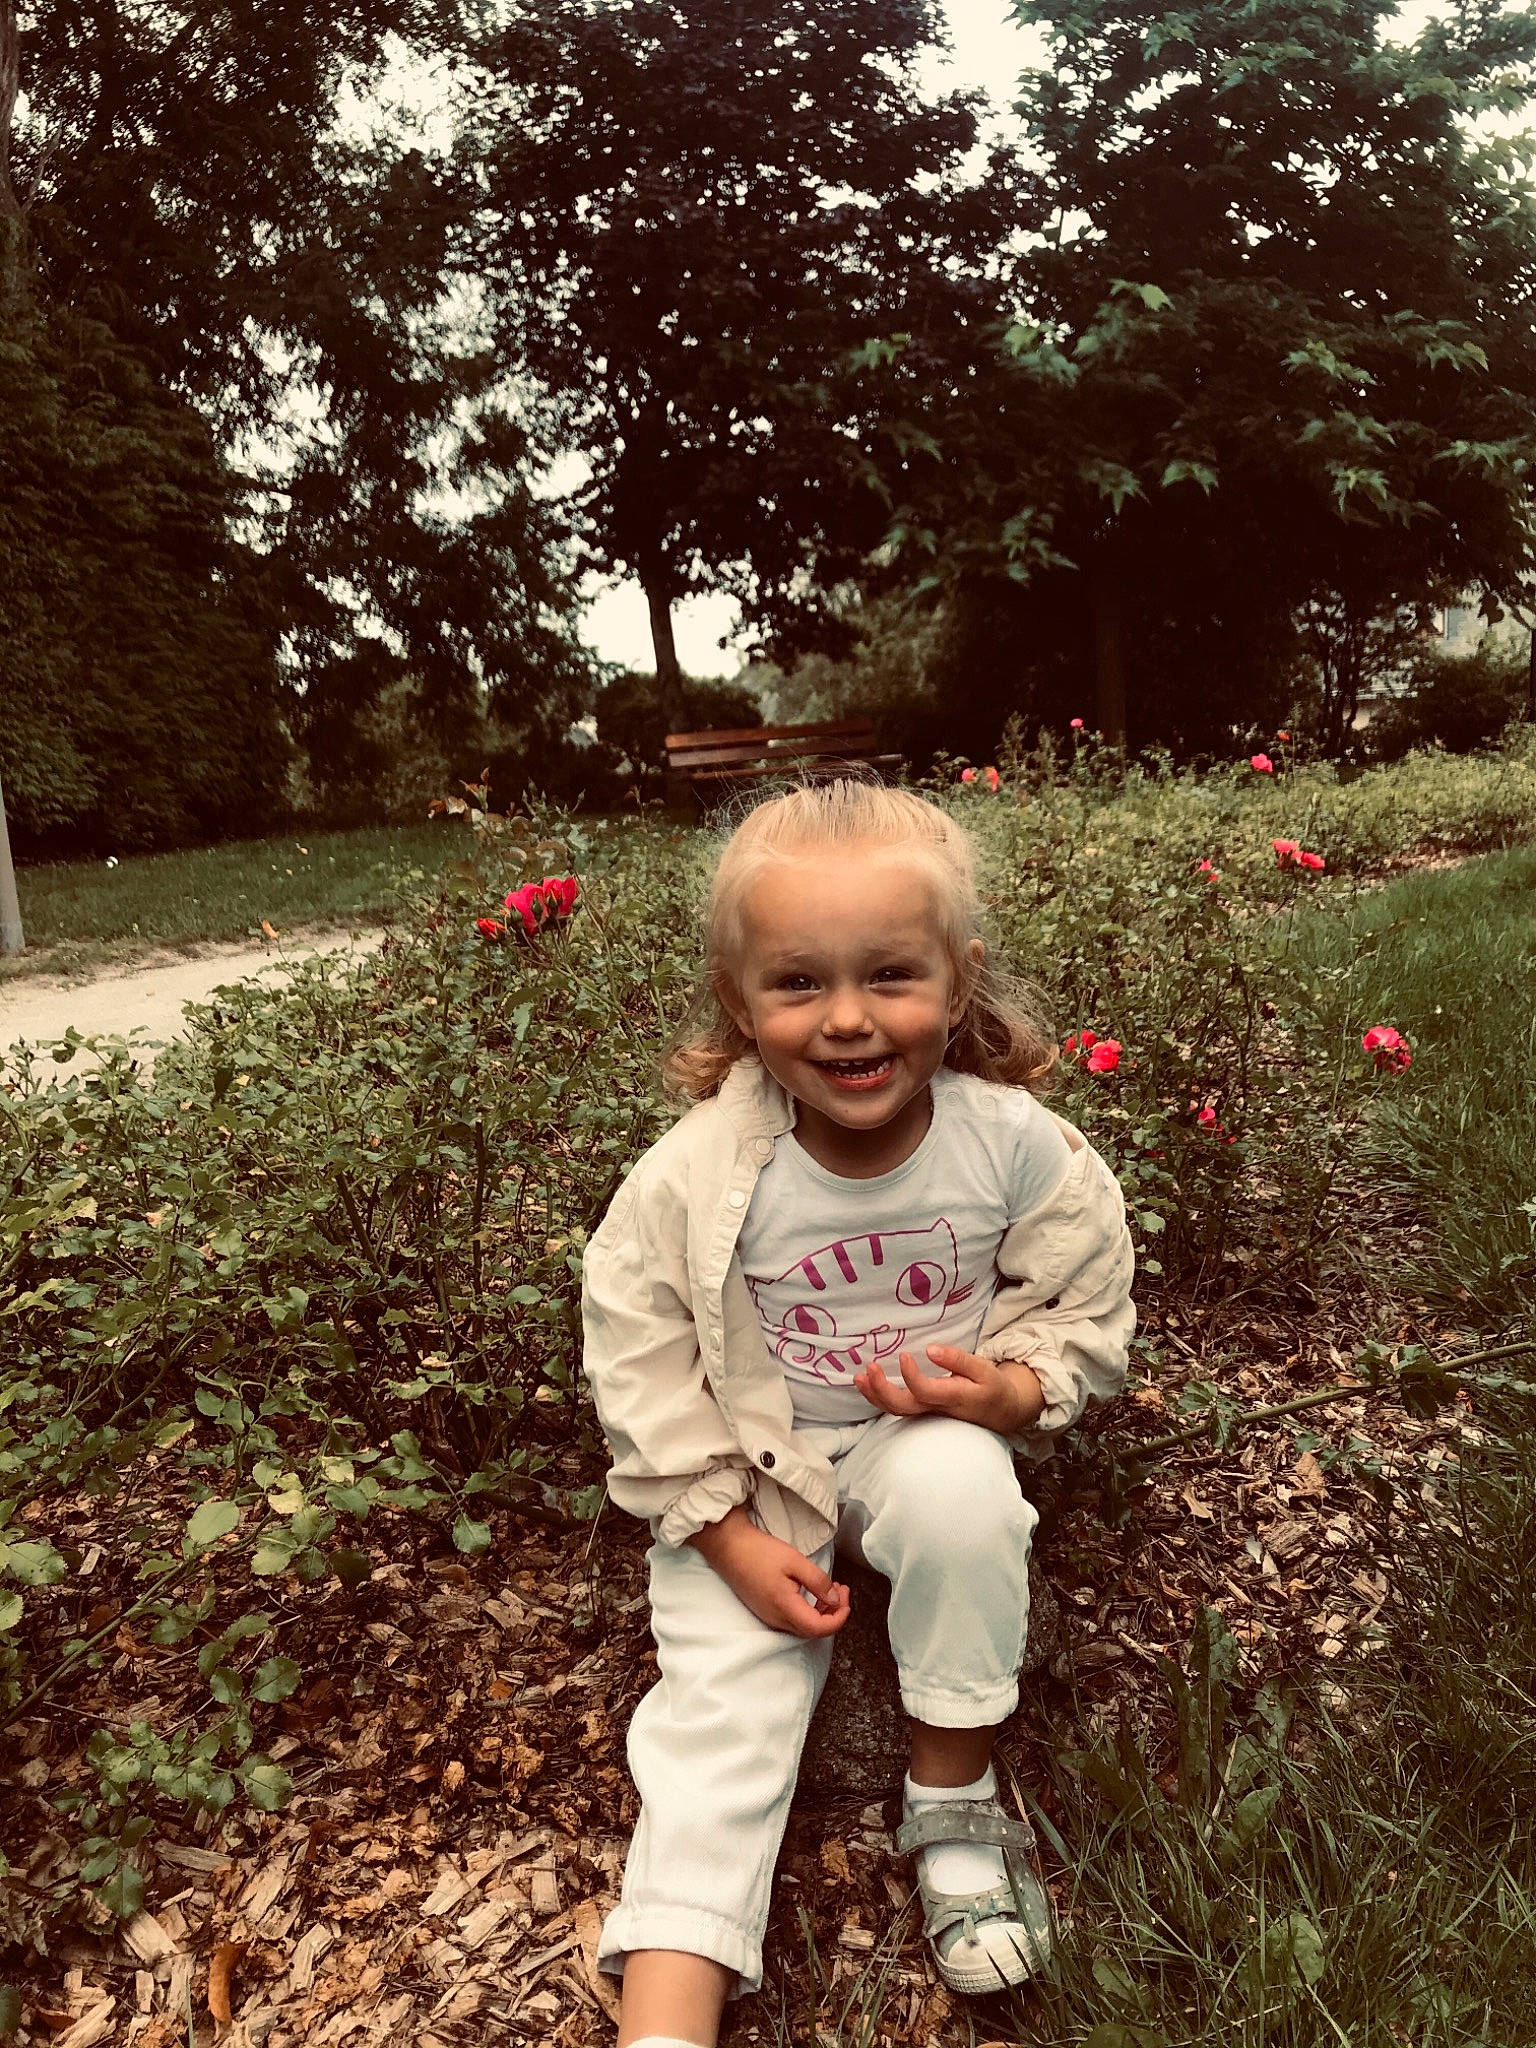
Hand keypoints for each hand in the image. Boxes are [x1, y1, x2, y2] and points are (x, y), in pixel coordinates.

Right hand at [689, 1507, 850, 1638]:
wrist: (729, 1547)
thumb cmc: (759, 1551)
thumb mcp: (795, 1561)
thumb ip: (818, 1582)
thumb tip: (834, 1599)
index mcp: (784, 1607)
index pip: (819, 1629)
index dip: (839, 1618)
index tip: (847, 1599)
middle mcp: (775, 1619)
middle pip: (812, 1631)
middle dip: (833, 1614)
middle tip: (842, 1591)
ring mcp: (768, 1617)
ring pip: (802, 1627)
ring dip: (821, 1613)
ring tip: (831, 1589)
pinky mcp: (764, 1611)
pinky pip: (792, 1620)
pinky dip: (808, 1610)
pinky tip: (812, 1593)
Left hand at [853, 1345, 1045, 1434]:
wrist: (1001, 1413)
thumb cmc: (992, 1387)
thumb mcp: (983, 1370)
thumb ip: (958, 1359)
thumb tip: (931, 1349)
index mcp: (953, 1396)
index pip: (925, 1391)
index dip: (911, 1376)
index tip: (904, 1355)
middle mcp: (936, 1409)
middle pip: (903, 1406)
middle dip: (881, 1389)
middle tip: (868, 1367)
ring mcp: (927, 1414)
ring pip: (896, 1411)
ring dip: (874, 1395)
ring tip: (859, 1378)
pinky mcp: (923, 1412)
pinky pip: (897, 1409)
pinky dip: (879, 1399)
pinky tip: (867, 1385)